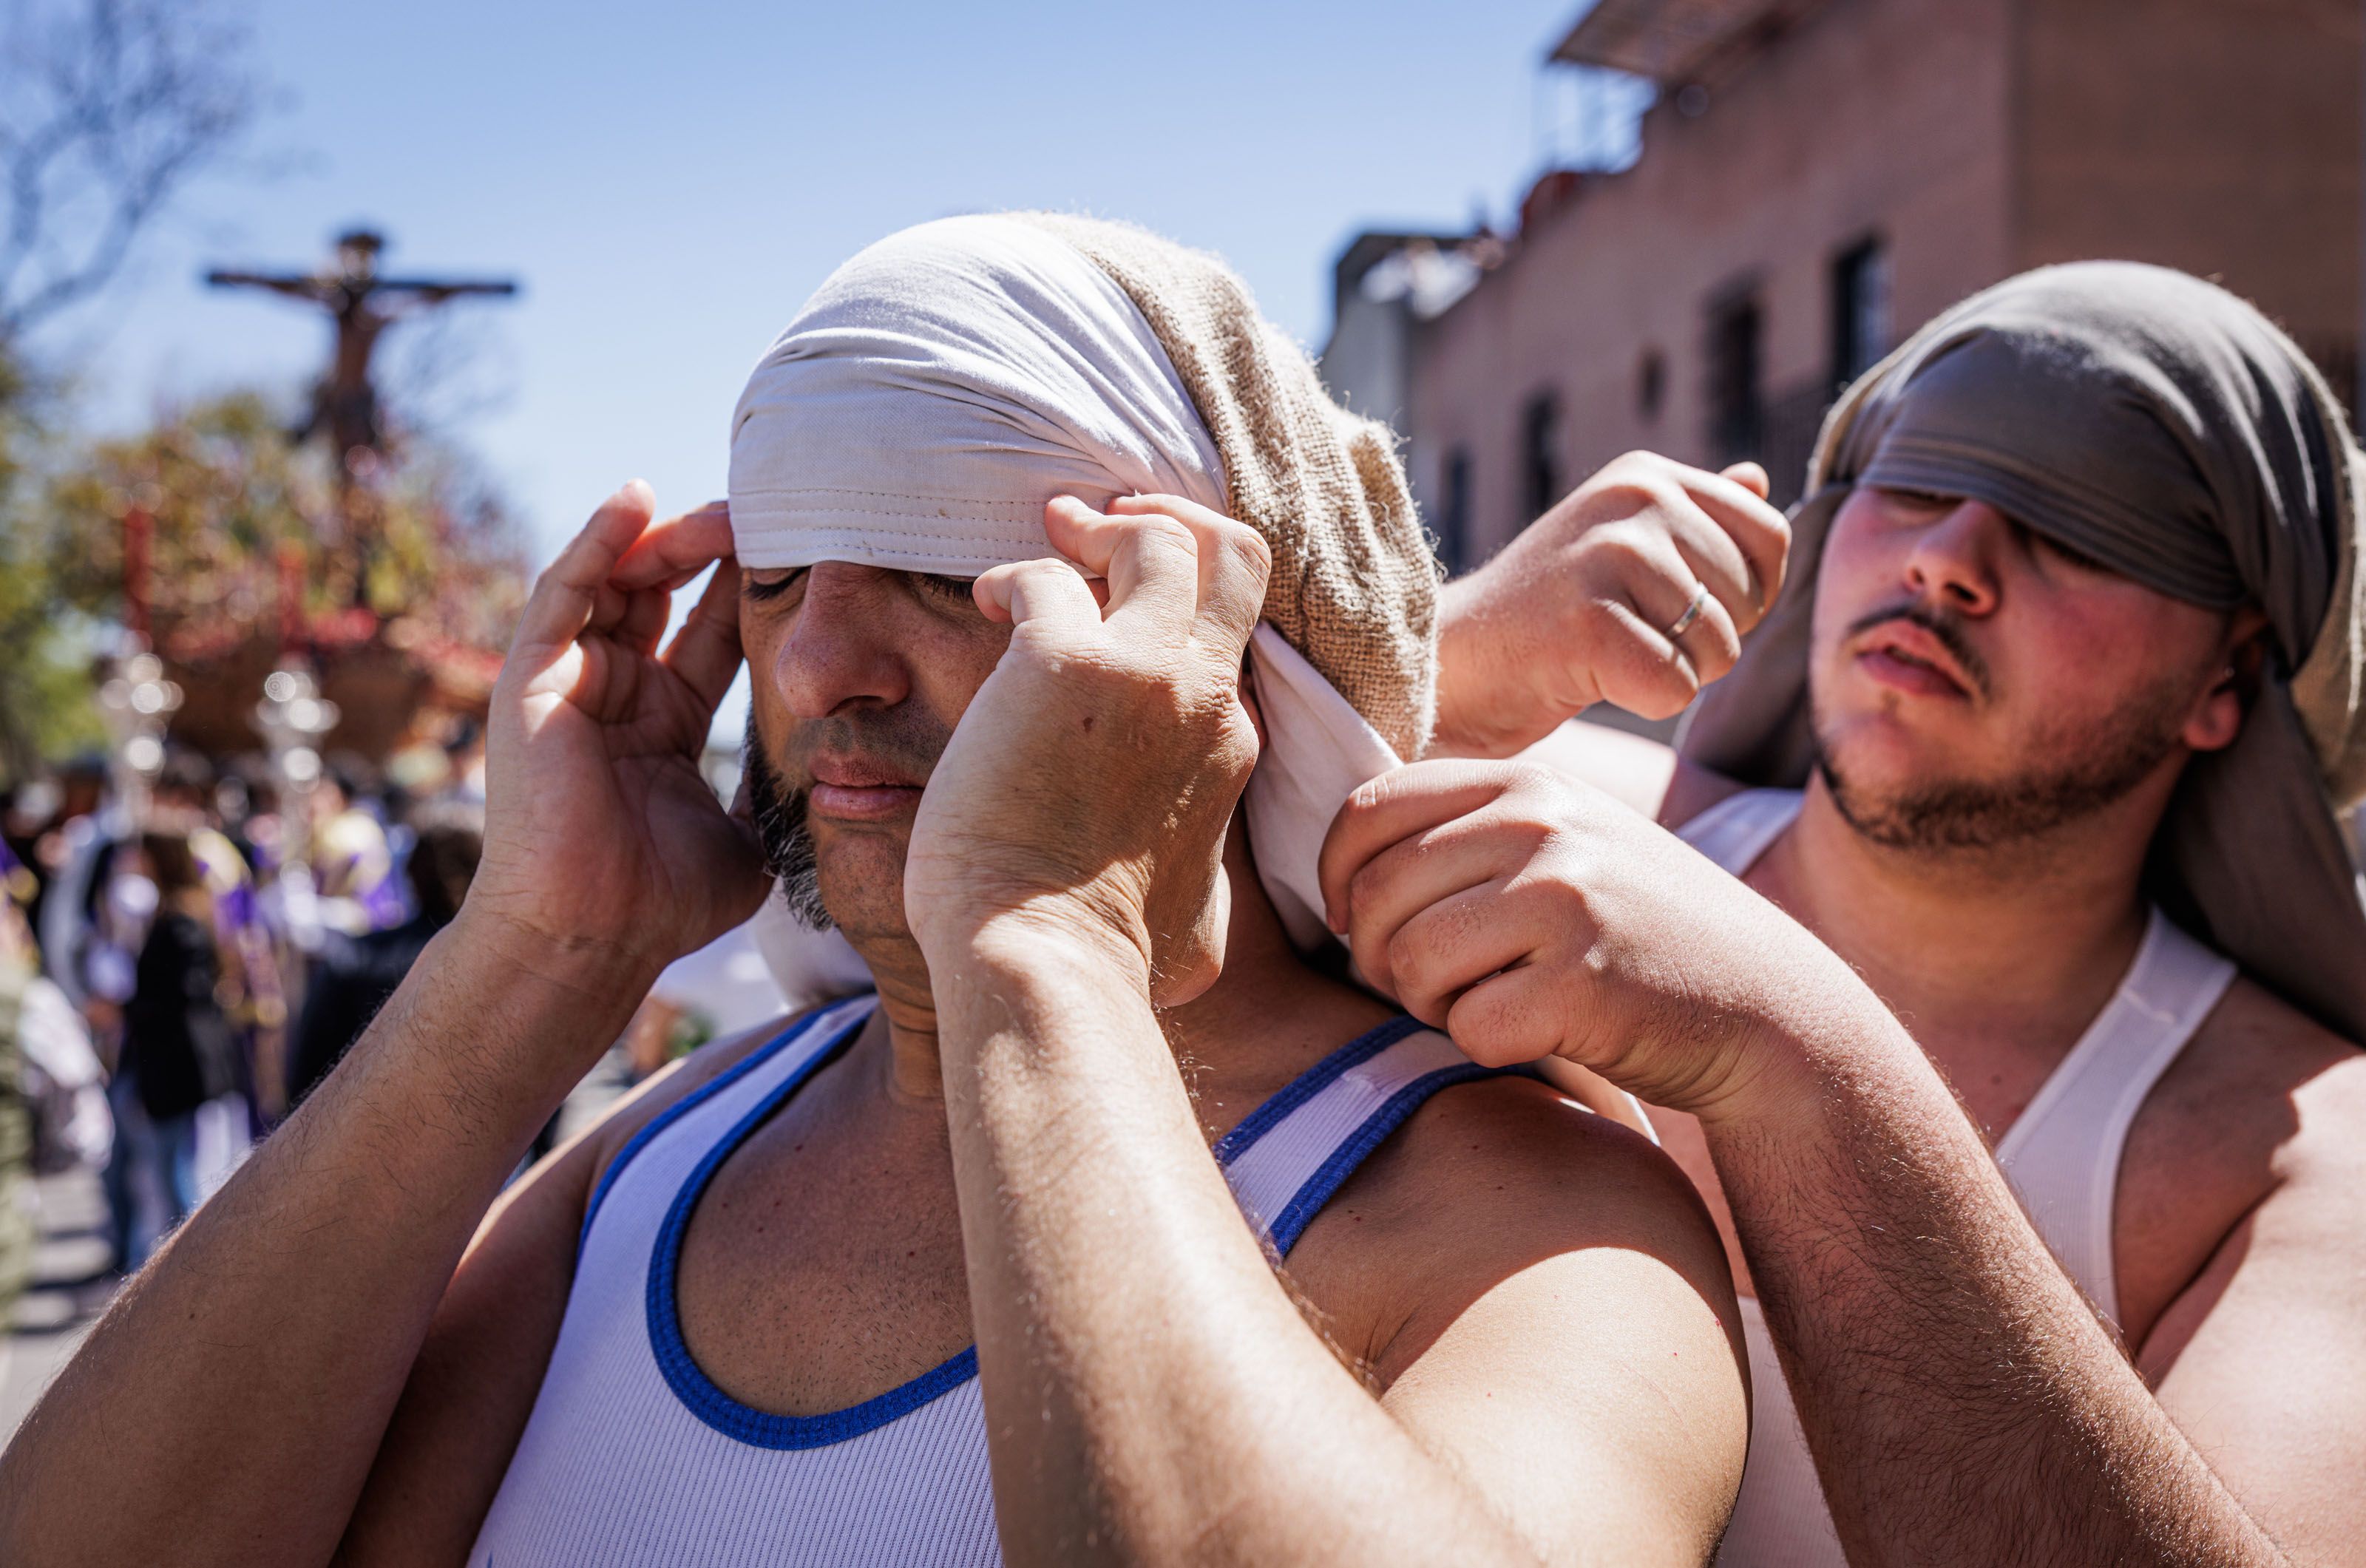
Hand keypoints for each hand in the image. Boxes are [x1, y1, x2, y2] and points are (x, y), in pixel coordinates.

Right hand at [468, 483, 765, 982]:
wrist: (592, 939)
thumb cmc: (660, 904)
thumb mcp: (746, 837)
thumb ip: (778, 795)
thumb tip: (843, 781)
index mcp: (666, 721)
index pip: (713, 633)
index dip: (750, 589)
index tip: (799, 550)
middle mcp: (618, 693)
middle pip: (667, 593)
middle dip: (711, 549)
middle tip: (764, 515)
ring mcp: (572, 683)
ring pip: (618, 581)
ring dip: (666, 536)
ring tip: (718, 508)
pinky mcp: (530, 680)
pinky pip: (563, 593)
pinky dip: (594, 543)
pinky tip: (634, 500)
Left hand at [904, 494, 1269, 1004]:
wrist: (1049, 964)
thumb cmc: (1108, 962)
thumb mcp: (1200, 923)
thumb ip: (1202, 877)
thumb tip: (1196, 895)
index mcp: (1227, 745)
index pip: (1226, 640)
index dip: (1180, 610)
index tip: (1127, 604)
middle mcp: (1202, 698)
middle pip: (1233, 558)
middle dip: (1175, 523)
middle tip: (1111, 525)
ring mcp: (1142, 676)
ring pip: (1160, 541)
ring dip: (1102, 529)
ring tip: (1050, 536)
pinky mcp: (1063, 665)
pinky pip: (1045, 575)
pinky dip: (1015, 576)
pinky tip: (988, 601)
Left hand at [1319, 759, 1850, 1116]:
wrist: (1766, 1008)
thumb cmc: (1639, 933)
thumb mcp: (1564, 843)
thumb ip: (1469, 831)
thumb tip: (1336, 865)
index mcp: (1527, 781)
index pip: (1367, 811)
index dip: (1336, 879)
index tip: (1352, 923)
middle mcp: (1542, 825)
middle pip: (1374, 895)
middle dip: (1377, 956)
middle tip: (1429, 985)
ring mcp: (1564, 900)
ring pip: (1408, 961)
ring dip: (1427, 1004)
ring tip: (1483, 1004)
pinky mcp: (1580, 983)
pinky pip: (1467, 1027)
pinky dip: (1484, 1046)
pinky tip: (1533, 1033)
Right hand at [1431, 453, 1788, 755]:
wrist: (1452, 660)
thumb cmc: (1548, 614)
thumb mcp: (1621, 543)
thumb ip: (1695, 514)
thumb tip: (1758, 480)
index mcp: (1648, 475)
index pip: (1770, 536)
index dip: (1743, 593)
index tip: (1673, 607)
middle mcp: (1635, 499)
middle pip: (1749, 600)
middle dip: (1703, 641)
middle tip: (1626, 634)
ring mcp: (1609, 555)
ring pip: (1719, 649)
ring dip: (1675, 675)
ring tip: (1607, 654)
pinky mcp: (1589, 621)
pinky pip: (1677, 688)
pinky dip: (1643, 702)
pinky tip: (1590, 677)